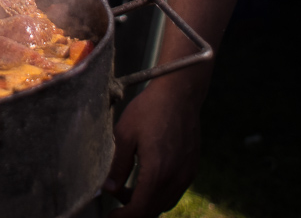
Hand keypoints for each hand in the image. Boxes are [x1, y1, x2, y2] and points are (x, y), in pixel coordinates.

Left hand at [102, 79, 201, 216]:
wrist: (180, 93)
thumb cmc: (150, 109)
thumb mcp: (125, 134)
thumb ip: (117, 165)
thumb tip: (108, 189)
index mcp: (158, 172)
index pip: (140, 210)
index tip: (111, 217)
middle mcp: (176, 178)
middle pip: (153, 211)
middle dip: (132, 212)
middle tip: (115, 203)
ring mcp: (187, 174)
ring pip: (164, 203)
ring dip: (145, 203)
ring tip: (126, 190)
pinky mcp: (191, 168)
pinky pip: (174, 192)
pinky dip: (158, 194)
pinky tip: (145, 180)